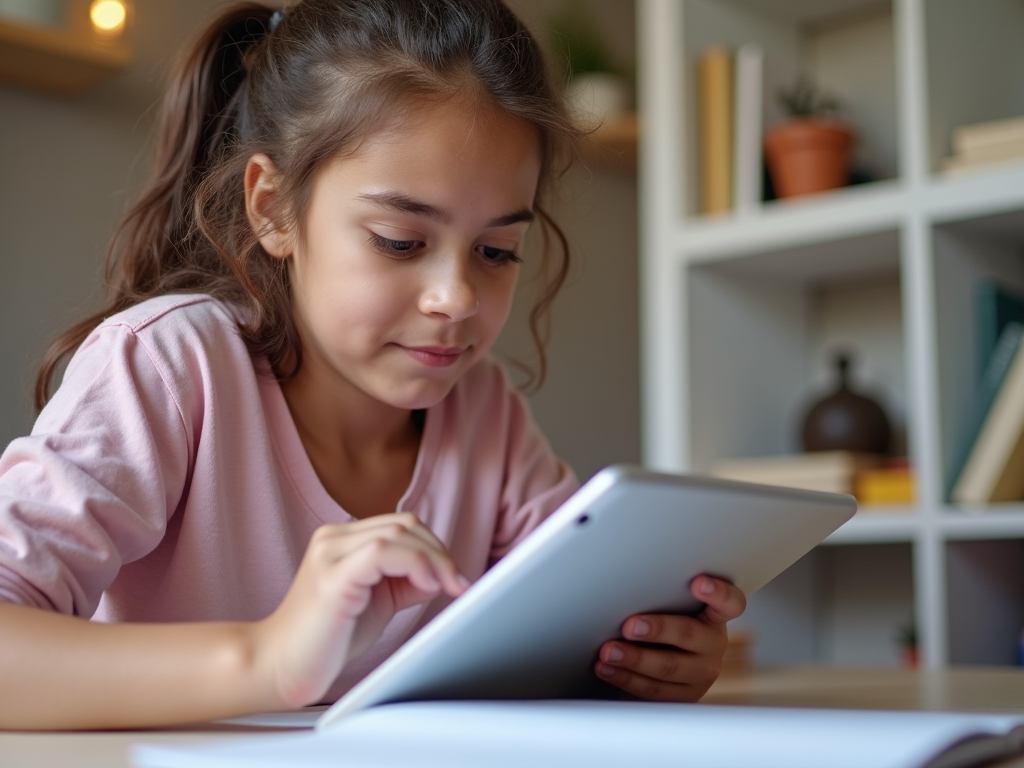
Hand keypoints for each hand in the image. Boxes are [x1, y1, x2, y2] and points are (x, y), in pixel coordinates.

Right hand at [251, 513, 467, 708]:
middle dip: (441, 553)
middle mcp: (334, 538)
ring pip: (398, 534)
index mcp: (343, 539)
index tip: (457, 578)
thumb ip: (404, 582)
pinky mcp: (331, 576)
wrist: (279, 667)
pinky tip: (428, 585)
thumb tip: (441, 574)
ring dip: (434, 560)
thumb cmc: (325, 638)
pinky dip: (414, 564)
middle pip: (405, 525)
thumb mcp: (377, 601)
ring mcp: (330, 553)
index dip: (435, 548)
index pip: (402, 526)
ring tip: (449, 587)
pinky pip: (381, 552)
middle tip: (461, 584)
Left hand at [594, 575, 746, 700]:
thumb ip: (664, 598)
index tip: (698, 583)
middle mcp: (714, 644)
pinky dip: (627, 679)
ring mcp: (702, 674)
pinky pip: (655, 690)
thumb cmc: (670, 622)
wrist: (673, 661)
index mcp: (715, 616)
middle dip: (657, 630)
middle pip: (688, 634)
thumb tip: (624, 588)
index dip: (718, 593)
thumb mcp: (675, 607)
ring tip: (608, 652)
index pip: (730, 602)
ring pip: (668, 668)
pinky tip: (608, 669)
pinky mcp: (685, 696)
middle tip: (629, 626)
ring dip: (634, 659)